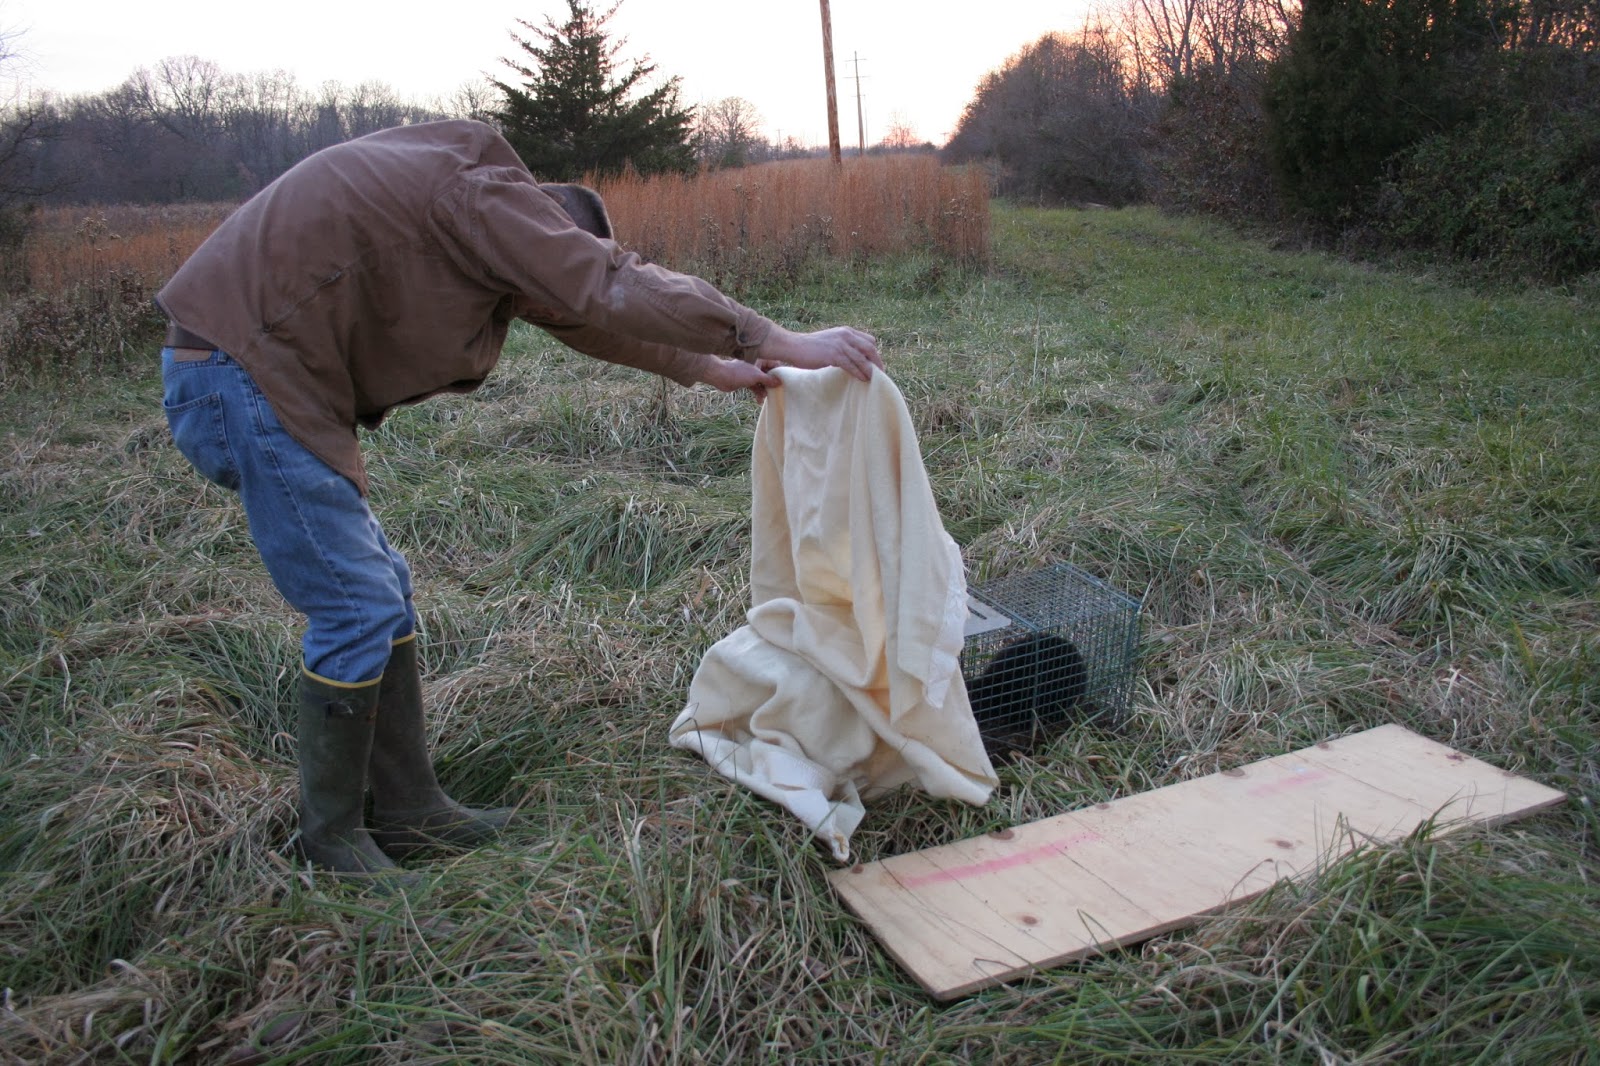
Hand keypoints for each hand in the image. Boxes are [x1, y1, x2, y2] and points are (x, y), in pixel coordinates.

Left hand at [695, 354, 781, 401]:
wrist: (721, 377)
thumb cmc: (739, 373)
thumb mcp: (757, 376)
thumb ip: (769, 379)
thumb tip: (780, 382)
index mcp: (760, 359)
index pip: (775, 365)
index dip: (779, 373)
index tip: (784, 382)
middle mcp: (757, 365)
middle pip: (769, 375)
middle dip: (771, 384)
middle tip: (775, 393)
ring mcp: (751, 373)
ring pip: (762, 382)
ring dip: (764, 390)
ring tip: (764, 398)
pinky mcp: (746, 381)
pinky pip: (755, 387)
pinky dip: (757, 393)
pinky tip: (758, 401)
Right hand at [757, 325, 882, 381]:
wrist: (793, 345)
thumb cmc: (809, 347)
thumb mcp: (830, 342)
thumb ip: (842, 346)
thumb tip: (853, 359)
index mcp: (846, 331)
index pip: (869, 340)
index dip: (874, 353)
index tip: (876, 364)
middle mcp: (846, 335)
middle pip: (870, 348)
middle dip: (877, 362)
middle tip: (881, 374)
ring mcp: (840, 344)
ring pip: (862, 358)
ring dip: (870, 370)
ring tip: (873, 380)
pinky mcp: (834, 355)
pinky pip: (852, 366)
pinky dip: (859, 374)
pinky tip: (862, 380)